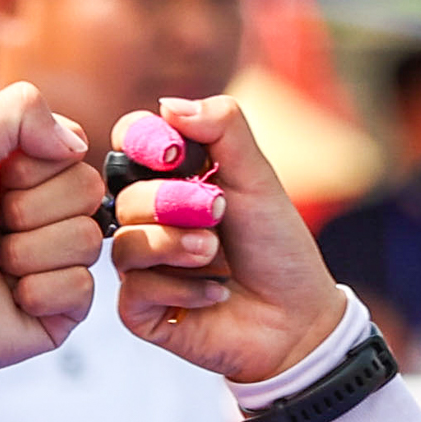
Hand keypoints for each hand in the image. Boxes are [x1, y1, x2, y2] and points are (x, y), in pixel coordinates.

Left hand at [0, 80, 102, 381]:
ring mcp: (60, 259)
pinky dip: (37, 292)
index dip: (35, 168)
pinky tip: (9, 296)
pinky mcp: (65, 307)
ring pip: (87, 241)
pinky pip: (82, 289)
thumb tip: (76, 142)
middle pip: (88, 193)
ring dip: (27, 254)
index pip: (75, 150)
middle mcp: (49, 211)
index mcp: (28, 170)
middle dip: (29, 212)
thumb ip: (20, 111)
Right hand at [104, 95, 349, 384]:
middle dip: (173, 202)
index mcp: (168, 179)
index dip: (144, 142)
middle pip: (123, 195)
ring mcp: (141, 266)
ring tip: (215, 255)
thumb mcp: (257, 178)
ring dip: (177, 246)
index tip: (177, 155)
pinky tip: (215, 293)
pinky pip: (137, 290)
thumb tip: (168, 104)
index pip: (128, 141)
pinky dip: (183, 288)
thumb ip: (222, 129)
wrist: (296, 317)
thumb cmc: (275, 246)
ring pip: (125, 244)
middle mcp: (146, 220)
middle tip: (218, 212)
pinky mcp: (141, 310)